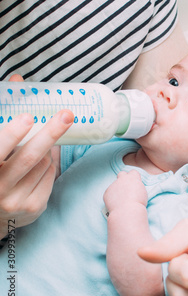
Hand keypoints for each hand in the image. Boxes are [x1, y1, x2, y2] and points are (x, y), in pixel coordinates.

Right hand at [0, 75, 73, 236]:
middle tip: (66, 115)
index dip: (11, 134)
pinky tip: (41, 162)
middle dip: (50, 134)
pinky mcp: (34, 207)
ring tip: (39, 144)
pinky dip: (50, 163)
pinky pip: (50, 175)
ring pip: (43, 164)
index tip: (27, 117)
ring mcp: (16, 201)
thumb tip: (18, 81)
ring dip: (46, 149)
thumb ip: (2, 117)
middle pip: (29, 157)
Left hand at [104, 170, 146, 211]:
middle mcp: (122, 179)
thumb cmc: (138, 204)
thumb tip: (132, 186)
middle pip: (122, 174)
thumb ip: (136, 186)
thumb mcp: (142, 191)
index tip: (134, 183)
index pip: (133, 172)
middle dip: (123, 179)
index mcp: (132, 178)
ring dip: (118, 190)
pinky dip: (112, 197)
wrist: (127, 211)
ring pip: (115, 185)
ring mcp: (113, 185)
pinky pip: (109, 193)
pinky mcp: (107, 192)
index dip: (134, 177)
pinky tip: (116, 203)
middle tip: (126, 188)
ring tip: (122, 200)